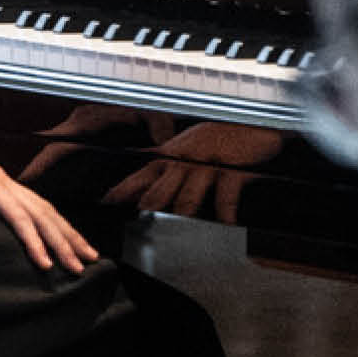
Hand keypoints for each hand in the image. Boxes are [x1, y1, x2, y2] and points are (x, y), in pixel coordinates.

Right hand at [0, 133, 100, 276]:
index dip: (58, 226)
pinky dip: (35, 242)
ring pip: (42, 219)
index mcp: (0, 182)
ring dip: (62, 244)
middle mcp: (7, 182)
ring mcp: (1, 185)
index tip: (73, 244)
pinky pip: (20, 221)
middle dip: (71, 237)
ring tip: (76, 266)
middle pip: (49, 213)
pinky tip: (44, 261)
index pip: (38, 207)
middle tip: (90, 259)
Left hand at [106, 122, 288, 225]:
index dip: (122, 191)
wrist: (250, 122)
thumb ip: (163, 167)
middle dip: (146, 211)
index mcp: (170, 157)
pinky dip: (225, 213)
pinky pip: (225, 196)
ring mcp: (207, 166)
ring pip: (187, 197)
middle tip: (138, 227)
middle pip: (159, 192)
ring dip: (180, 216)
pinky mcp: (231, 170)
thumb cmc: (215, 139)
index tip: (107, 204)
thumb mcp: (183, 148)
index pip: (140, 176)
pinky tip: (226, 224)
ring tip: (174, 234)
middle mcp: (184, 162)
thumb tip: (137, 183)